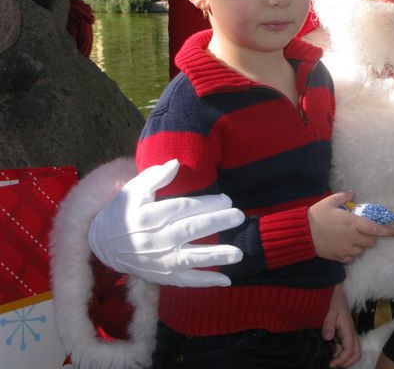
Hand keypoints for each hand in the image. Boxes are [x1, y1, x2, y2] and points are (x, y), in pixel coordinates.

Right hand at [88, 159, 245, 286]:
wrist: (103, 244)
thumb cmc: (124, 212)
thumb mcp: (134, 190)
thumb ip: (155, 176)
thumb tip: (176, 163)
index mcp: (149, 216)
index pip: (182, 208)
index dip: (206, 204)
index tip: (226, 199)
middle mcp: (156, 239)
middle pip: (190, 230)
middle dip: (216, 222)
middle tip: (239, 216)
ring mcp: (160, 261)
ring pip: (191, 258)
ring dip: (216, 256)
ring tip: (239, 253)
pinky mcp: (162, 276)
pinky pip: (186, 281)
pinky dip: (205, 282)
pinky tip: (226, 281)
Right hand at [308, 192, 393, 262]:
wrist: (302, 233)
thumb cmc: (316, 215)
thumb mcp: (329, 201)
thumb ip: (343, 196)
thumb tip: (353, 193)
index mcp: (352, 223)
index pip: (374, 229)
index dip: (387, 231)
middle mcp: (352, 238)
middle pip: (370, 241)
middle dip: (371, 237)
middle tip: (365, 231)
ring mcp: (345, 249)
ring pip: (362, 250)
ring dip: (362, 244)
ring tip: (354, 238)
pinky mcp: (338, 257)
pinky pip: (352, 258)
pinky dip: (353, 253)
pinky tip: (347, 247)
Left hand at [323, 283, 359, 367]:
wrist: (335, 290)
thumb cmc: (333, 299)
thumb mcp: (329, 310)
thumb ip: (328, 324)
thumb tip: (328, 338)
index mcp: (348, 329)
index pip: (350, 350)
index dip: (342, 360)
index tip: (331, 364)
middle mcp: (350, 332)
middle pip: (356, 353)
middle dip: (348, 362)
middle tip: (334, 365)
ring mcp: (348, 332)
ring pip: (352, 350)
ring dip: (344, 358)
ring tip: (332, 361)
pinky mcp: (343, 331)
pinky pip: (346, 346)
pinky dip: (340, 353)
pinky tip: (330, 352)